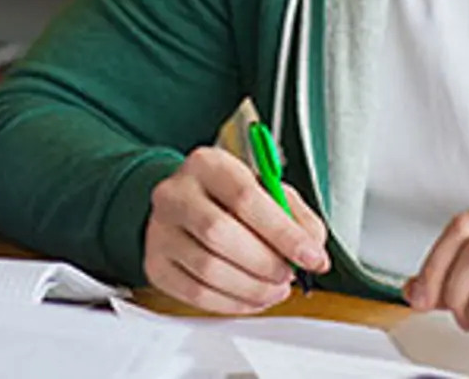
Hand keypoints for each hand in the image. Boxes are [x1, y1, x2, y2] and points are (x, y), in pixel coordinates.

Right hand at [143, 146, 329, 314]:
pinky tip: (251, 296)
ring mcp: (160, 230)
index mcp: (207, 165)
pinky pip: (196, 293)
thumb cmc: (228, 198)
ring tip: (274, 288)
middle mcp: (176, 193)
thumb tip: (312, 249)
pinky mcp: (156, 264)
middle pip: (220, 234)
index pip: (246, 198)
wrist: (182, 205)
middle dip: (265, 263)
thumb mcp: (266, 190)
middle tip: (288, 274)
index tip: (311, 257)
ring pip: (208, 269)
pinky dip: (232, 303)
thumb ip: (295, 215)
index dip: (283, 233)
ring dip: (253, 287)